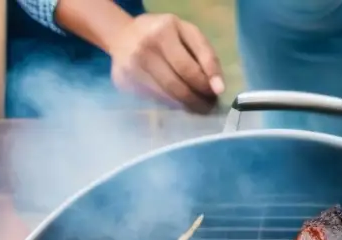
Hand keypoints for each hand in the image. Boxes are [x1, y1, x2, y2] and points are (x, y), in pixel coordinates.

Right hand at [108, 13, 223, 113]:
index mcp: (164, 31)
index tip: (218, 93)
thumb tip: (219, 88)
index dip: (206, 83)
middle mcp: (145, 48)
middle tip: (208, 105)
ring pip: (167, 96)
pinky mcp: (124, 82)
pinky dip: (172, 104)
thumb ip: (206, 56)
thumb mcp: (186, 33)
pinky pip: (155, 100)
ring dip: (187, 105)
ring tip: (197, 105)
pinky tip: (179, 102)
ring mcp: (132, 66)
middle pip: (178, 85)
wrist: (123, 36)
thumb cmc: (163, 35)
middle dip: (198, 99)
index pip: (190, 66)